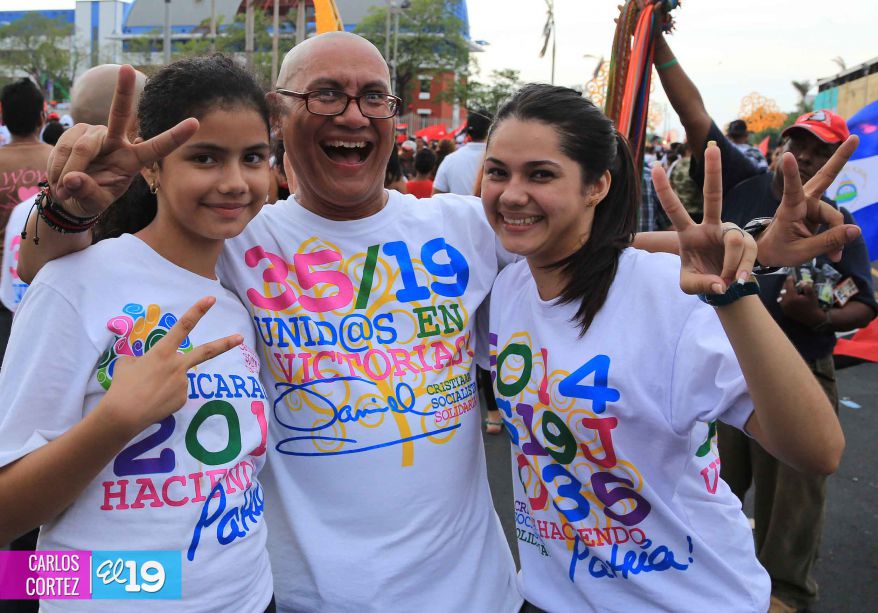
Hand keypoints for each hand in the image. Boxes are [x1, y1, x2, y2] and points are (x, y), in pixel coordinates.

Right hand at [47, 65, 198, 216]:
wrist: (67, 193)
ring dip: (70, 170)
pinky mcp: (77, 130)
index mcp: (134, 160)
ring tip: (65, 188)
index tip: (195, 123)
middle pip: (120, 114)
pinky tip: (59, 176)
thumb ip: (87, 193)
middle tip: (128, 68)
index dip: (175, 136)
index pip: (157, 147)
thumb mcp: (93, 203)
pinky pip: (65, 146)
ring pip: (84, 147)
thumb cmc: (89, 198)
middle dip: (124, 91)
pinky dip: (58, 165)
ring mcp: (97, 134)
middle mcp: (118, 141)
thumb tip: (73, 180)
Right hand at [101, 297, 242, 435]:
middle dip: (225, 343)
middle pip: (207, 351)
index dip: (198, 311)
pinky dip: (164, 396)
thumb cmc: (123, 385)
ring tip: (147, 393)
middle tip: (240, 337)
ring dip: (164, 383)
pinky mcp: (183, 399)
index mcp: (163, 351)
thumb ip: (141, 359)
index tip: (211, 299)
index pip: (183, 326)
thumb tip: (146, 364)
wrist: (124, 415)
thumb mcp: (127, 364)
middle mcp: (178, 365)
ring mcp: (183, 383)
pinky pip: (175, 393)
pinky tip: (153, 402)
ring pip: (176, 378)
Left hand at [652, 143, 756, 293]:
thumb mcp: (689, 285)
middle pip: (713, 195)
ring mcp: (730, 230)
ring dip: (729, 265)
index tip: (654, 166)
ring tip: (726, 280)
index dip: (665, 190)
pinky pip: (746, 252)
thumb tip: (719, 285)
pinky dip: (741, 269)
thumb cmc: (703, 279)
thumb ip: (699, 285)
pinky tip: (737, 279)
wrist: (725, 287)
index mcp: (689, 233)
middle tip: (712, 147)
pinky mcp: (747, 240)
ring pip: (733, 240)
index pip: (674, 209)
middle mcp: (710, 226)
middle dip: (713, 171)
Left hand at [756, 136, 860, 265]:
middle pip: (825, 178)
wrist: (771, 252)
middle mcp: (802, 202)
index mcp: (789, 209)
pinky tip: (833, 253)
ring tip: (833, 256)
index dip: (791, 173)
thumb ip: (829, 241)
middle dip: (840, 159)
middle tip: (855, 138)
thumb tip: (856, 230)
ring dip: (836, 236)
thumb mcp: (802, 252)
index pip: (791, 189)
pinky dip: (836, 238)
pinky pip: (834, 224)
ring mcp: (811, 206)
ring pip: (834, 217)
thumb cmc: (779, 249)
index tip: (786, 155)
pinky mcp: (818, 212)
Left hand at [777, 276, 825, 326]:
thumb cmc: (813, 306)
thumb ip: (806, 287)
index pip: (788, 286)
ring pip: (781, 296)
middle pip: (783, 290)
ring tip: (789, 288)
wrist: (812, 319)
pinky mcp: (785, 311)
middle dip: (786, 285)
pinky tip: (788, 296)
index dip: (790, 280)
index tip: (791, 276)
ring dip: (784, 291)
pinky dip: (784, 298)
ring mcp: (784, 307)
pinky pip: (782, 302)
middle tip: (790, 281)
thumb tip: (801, 281)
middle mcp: (785, 302)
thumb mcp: (811, 295)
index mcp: (791, 297)